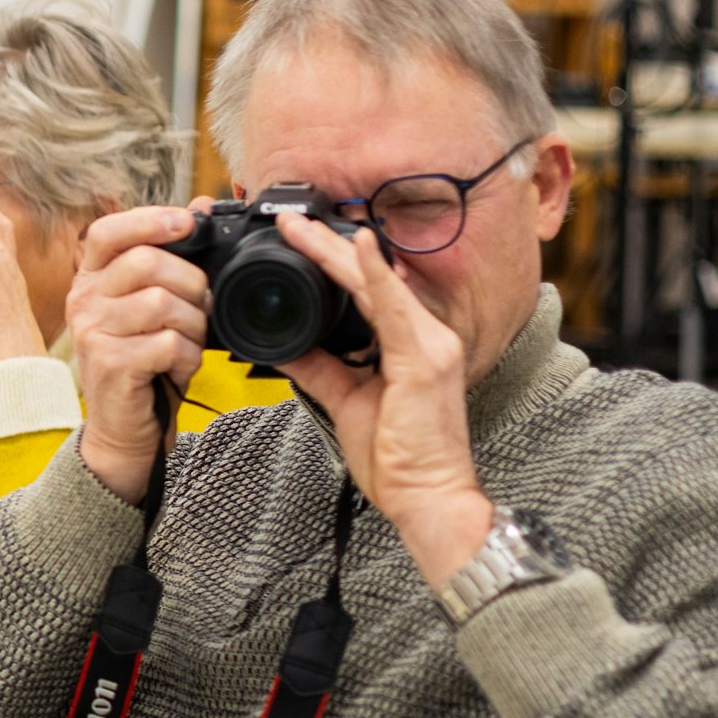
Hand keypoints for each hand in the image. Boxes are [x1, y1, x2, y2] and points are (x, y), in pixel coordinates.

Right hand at [68, 206, 209, 503]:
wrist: (125, 429)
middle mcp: (84, 302)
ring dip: (192, 325)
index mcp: (90, 280)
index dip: (149, 220)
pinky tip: (178, 367)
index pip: (108, 231)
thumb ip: (170, 259)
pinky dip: (188, 356)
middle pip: (147, 262)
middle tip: (198, 309)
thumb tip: (198, 206)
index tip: (186, 223)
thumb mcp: (154, 307)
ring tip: (186, 343)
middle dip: (190, 283)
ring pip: (162, 303)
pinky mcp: (111, 364)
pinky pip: (168, 342)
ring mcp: (93, 333)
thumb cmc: (143, 364)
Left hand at [272, 212, 492, 588]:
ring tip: (303, 228)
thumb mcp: (346, 401)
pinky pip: (395, 309)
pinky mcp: (426, 359)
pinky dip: (375, 276)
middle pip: (370, 280)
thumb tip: (286, 345)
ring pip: (376, 286)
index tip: (299, 241)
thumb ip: (319, 368)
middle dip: (327, 247)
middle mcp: (428, 336)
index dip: (333, 263)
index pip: (367, 292)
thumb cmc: (397, 457)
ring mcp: (431, 344)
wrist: (427, 496)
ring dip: (338, 252)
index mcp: (411, 344)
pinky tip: (360, 247)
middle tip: (290, 221)